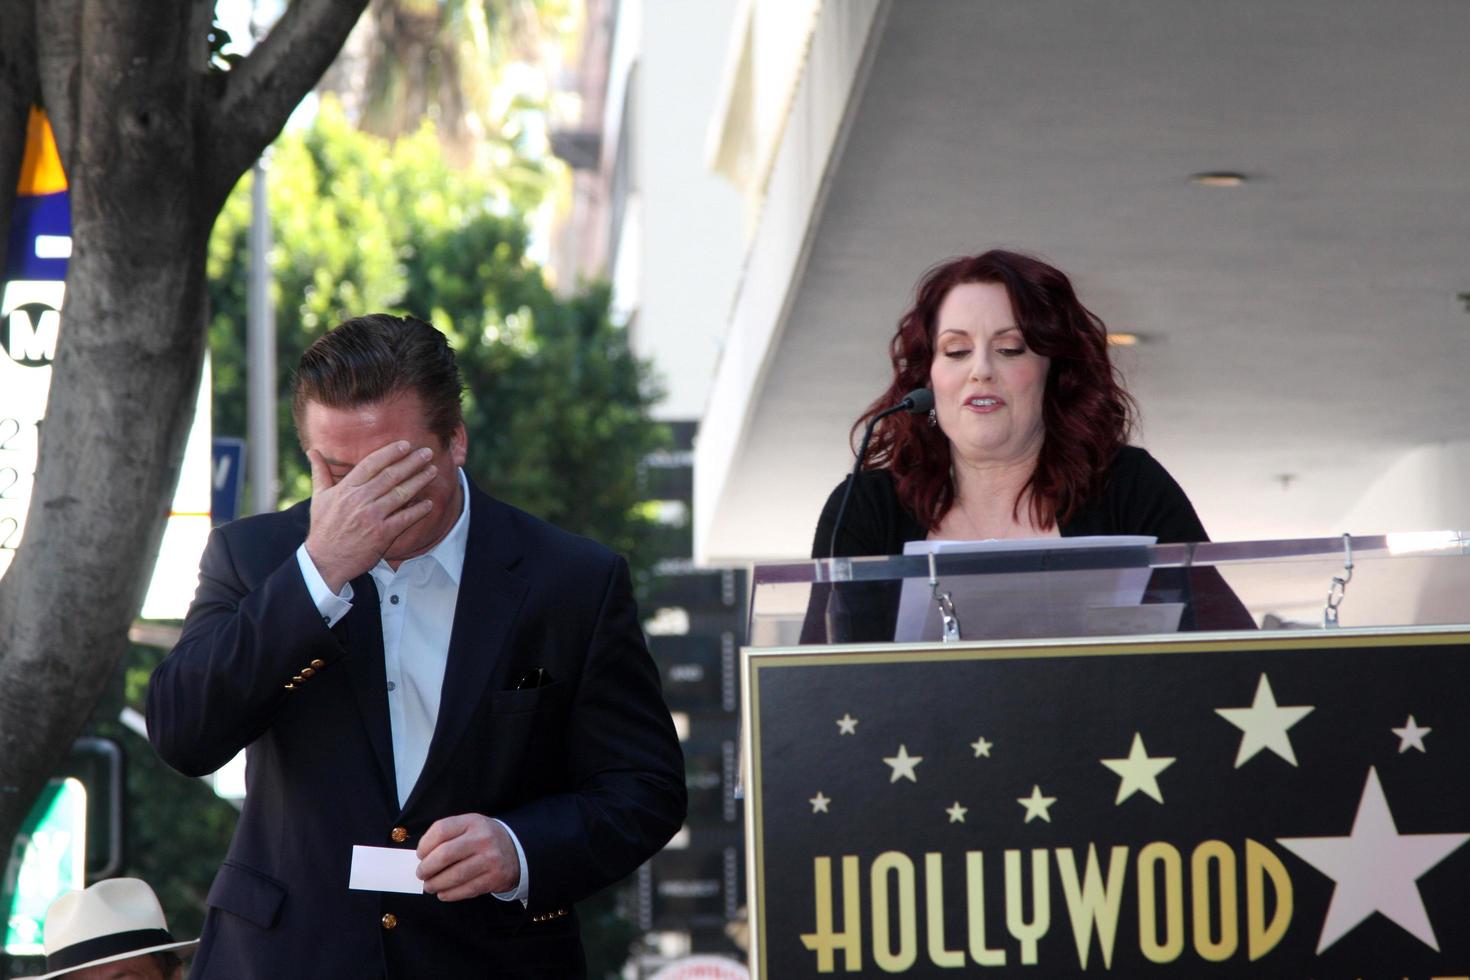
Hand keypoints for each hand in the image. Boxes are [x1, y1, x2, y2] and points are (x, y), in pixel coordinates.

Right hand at [304, 441, 437, 590]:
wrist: (325, 561)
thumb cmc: (323, 528)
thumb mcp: (318, 498)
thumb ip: (320, 472)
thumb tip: (312, 451)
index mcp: (345, 489)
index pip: (371, 464)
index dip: (390, 453)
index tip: (405, 445)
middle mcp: (359, 500)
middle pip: (390, 476)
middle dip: (411, 462)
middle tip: (427, 453)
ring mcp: (372, 517)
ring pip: (400, 494)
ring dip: (419, 481)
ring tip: (432, 471)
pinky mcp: (382, 534)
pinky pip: (404, 518)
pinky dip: (418, 510)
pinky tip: (429, 503)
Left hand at [416, 814, 519, 900]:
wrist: (517, 850)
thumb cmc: (484, 839)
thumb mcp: (470, 826)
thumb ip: (447, 836)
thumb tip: (422, 857)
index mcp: (473, 822)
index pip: (441, 830)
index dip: (425, 845)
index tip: (420, 855)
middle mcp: (482, 839)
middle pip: (445, 854)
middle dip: (426, 868)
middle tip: (421, 874)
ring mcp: (490, 859)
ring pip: (454, 876)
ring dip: (435, 884)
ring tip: (430, 886)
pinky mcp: (494, 878)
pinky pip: (466, 890)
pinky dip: (450, 894)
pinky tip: (443, 893)